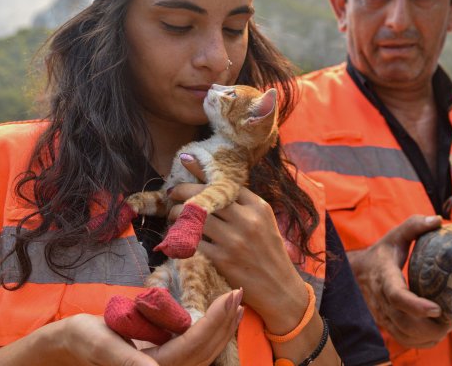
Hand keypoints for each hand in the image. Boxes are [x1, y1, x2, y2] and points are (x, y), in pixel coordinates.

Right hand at [0, 290, 242, 365]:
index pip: (193, 346)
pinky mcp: (162, 363)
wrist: (69, 348)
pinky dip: (209, 334)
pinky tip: (218, 317)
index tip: (229, 296)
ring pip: (203, 354)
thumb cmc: (82, 340)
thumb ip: (126, 359)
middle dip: (224, 323)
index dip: (215, 322)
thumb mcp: (101, 344)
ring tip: (236, 303)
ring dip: (221, 328)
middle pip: (204, 352)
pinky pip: (194, 352)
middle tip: (239, 293)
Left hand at [169, 155, 307, 333]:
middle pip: (208, 195)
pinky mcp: (222, 259)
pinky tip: (177, 233)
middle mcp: (247, 220)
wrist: (279, 288)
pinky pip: (194, 240)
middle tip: (172, 192)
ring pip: (196, 216)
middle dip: (184, 190)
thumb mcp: (265, 223)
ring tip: (173, 214)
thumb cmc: (270, 253)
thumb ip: (243, 205)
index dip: (203, 172)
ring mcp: (234, 239)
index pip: (227, 182)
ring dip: (178, 213)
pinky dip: (182, 235)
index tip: (186, 161)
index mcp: (259, 207)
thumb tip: (214, 186)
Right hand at [349, 215, 451, 348]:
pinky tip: (436, 334)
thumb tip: (437, 220)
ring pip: (404, 335)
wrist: (358, 271)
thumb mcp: (396, 235)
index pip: (396, 296)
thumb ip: (414, 226)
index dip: (416, 306)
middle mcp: (381, 300)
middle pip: (403, 322)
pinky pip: (403, 339)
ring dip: (427, 336)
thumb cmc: (383, 252)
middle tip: (451, 321)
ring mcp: (382, 315)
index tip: (436, 308)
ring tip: (447, 326)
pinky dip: (421, 342)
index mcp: (384, 277)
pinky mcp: (385, 323)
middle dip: (430, 327)